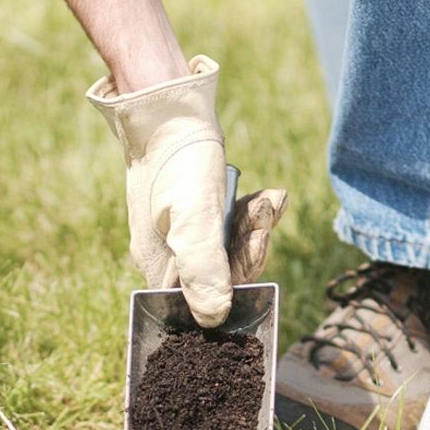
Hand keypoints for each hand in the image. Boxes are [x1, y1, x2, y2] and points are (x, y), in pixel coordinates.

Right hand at [87, 55, 286, 326]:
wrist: (167, 110)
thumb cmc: (178, 165)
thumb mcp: (194, 221)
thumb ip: (204, 270)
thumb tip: (215, 319)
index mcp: (161, 266)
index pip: (204, 298)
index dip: (237, 282)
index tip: (256, 248)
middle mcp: (170, 255)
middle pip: (223, 272)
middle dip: (250, 246)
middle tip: (263, 219)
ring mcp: (184, 233)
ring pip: (231, 245)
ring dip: (255, 224)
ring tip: (269, 200)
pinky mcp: (198, 211)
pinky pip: (231, 223)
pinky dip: (252, 211)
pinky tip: (269, 195)